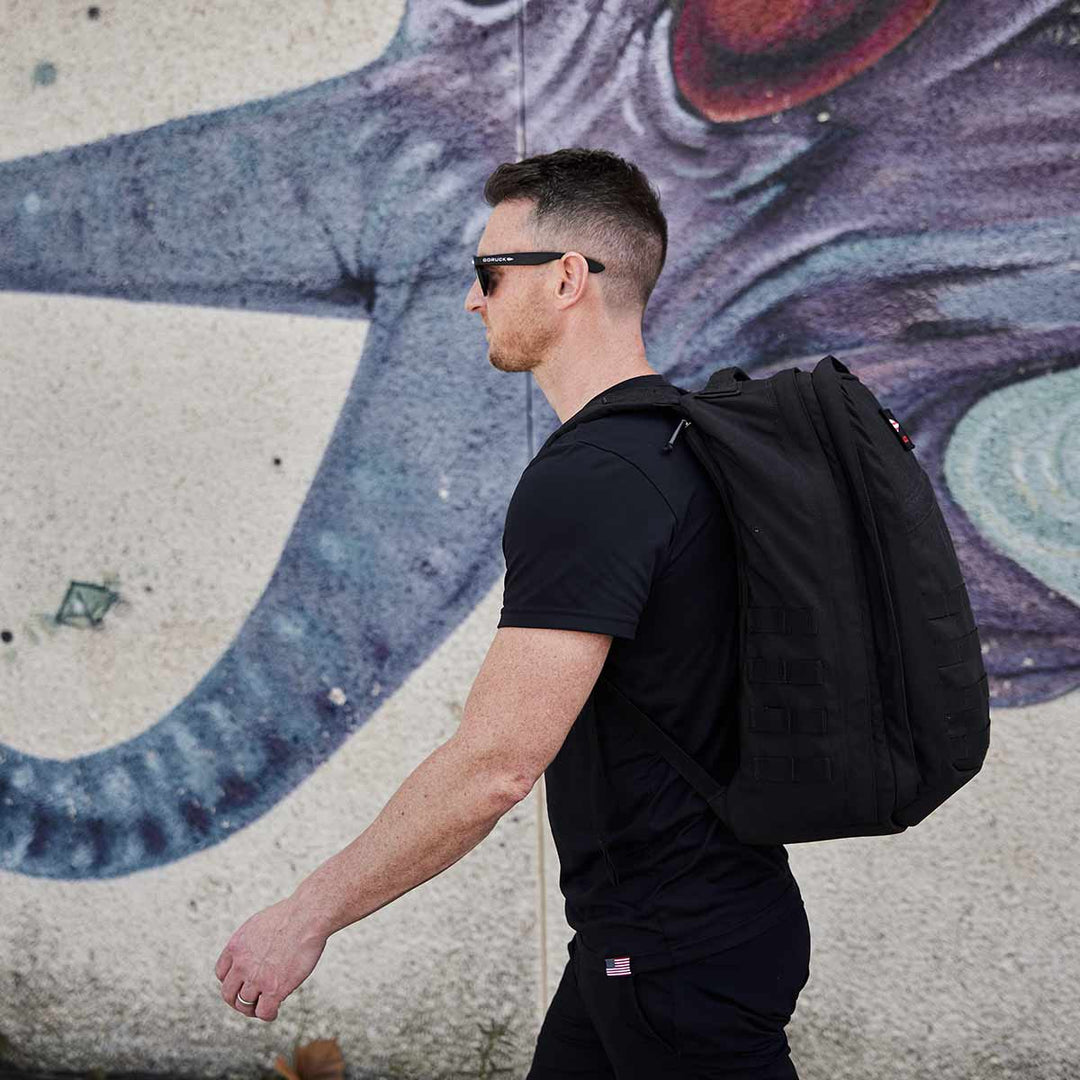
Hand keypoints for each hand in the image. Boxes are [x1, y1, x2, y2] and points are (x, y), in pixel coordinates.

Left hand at [214, 895, 327, 1020]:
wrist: (307, 916)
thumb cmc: (291, 915)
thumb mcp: (258, 924)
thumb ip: (250, 942)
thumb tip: (255, 952)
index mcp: (236, 947)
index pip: (221, 974)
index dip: (231, 981)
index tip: (242, 983)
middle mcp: (242, 965)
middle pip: (229, 994)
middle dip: (237, 1000)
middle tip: (249, 1002)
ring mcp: (257, 978)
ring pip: (245, 1005)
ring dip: (254, 1009)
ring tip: (265, 1006)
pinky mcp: (275, 989)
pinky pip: (264, 1012)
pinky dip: (268, 1015)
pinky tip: (275, 1011)